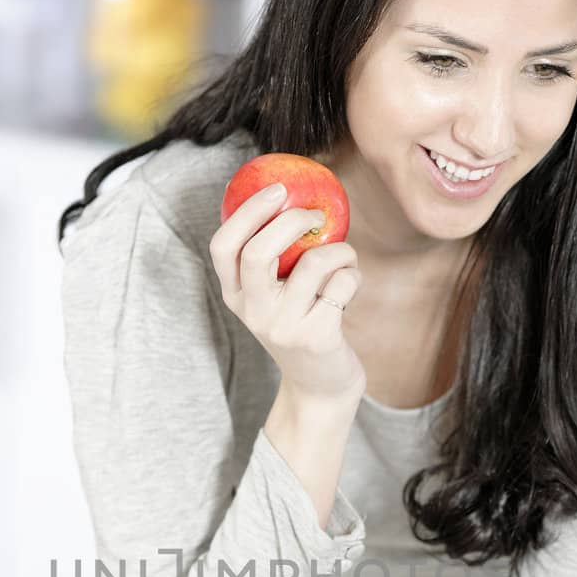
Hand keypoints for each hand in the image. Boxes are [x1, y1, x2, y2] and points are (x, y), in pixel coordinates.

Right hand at [208, 183, 365, 406]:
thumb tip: (285, 192)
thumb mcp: (274, 297)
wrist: (320, 387)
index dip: (247, 212)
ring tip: (345, 259)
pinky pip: (342, 283)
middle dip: (291, 220)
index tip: (276, 190)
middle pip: (258, 252)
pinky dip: (353, 275)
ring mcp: (283, 327)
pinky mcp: (317, 337)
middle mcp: (253, 312)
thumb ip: (272, 257)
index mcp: (235, 296)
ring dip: (340, 251)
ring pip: (314, 263)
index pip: (223, 247)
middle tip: (314, 215)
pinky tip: (350, 286)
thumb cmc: (300, 325)